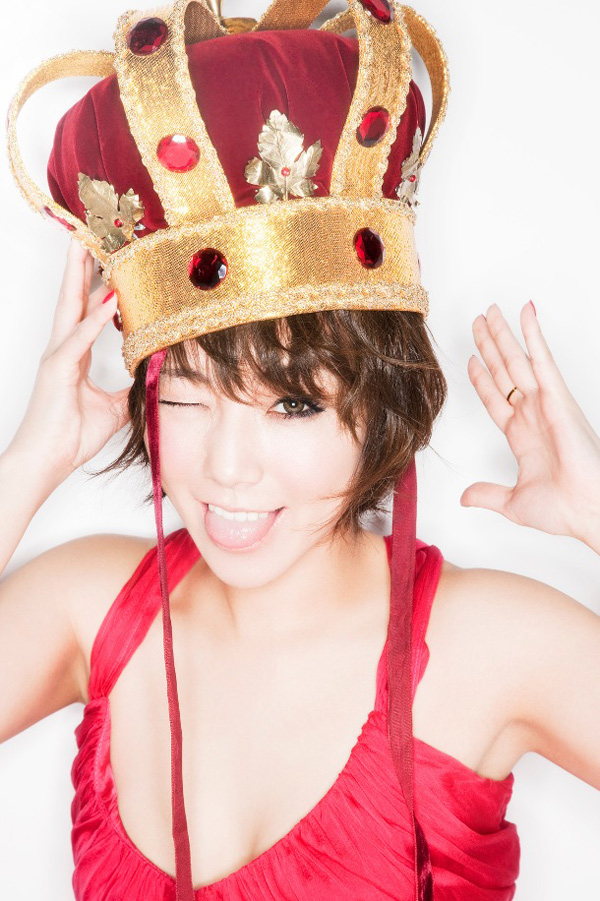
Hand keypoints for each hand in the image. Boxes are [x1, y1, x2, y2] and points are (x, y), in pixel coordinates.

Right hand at [7, 239, 129, 486]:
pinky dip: (94, 320)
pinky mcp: (57, 370)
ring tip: (90, 246)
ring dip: (81, 277)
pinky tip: (109, 300)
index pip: (86, 312)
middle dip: (82, 266)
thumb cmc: (70, 437)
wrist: (46, 462)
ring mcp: (58, 357)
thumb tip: (153, 383)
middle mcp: (64, 350)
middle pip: (74, 299)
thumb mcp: (112, 410)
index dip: (96, 287)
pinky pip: (78, 339)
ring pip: (71, 308)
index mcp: (74, 356)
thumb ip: (129, 391)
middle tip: (90, 234)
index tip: (110, 262)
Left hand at [460, 301, 599, 543]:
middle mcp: (531, 415)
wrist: (587, 509)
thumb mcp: (513, 502)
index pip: (495, 398)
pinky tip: (525, 313)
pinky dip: (533, 334)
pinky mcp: (558, 397)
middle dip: (488, 347)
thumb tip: (466, 497)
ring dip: (502, 335)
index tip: (471, 359)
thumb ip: (488, 494)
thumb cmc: (564, 508)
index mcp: (520, 436)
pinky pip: (542, 359)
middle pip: (502, 372)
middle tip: (477, 322)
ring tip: (488, 312)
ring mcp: (543, 403)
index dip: (482, 378)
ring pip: (516, 360)